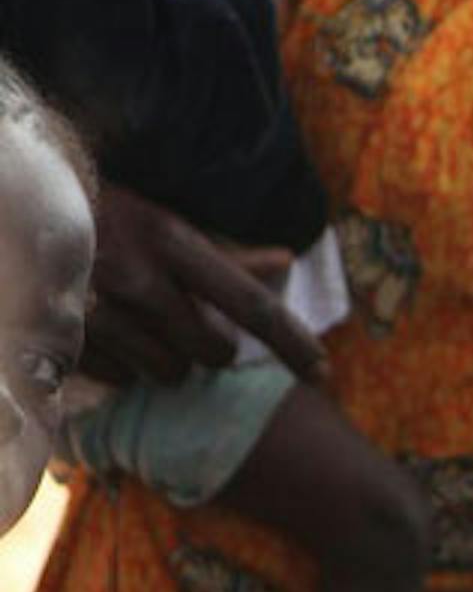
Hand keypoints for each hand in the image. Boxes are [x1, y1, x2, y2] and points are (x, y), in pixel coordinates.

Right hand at [84, 186, 324, 386]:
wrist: (13, 213)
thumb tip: (285, 261)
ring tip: (133, 321)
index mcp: (169, 242)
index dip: (293, 342)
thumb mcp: (160, 224)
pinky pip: (119, 378)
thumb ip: (224, 254)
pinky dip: (119, 364)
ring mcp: (97, 311)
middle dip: (207, 346)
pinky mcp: (62, 340)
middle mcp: (137, 278)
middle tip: (178, 321)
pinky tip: (99, 330)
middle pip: (212, 352)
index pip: (251, 304)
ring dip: (162, 358)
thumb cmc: (97, 217)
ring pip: (167, 371)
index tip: (323, 371)